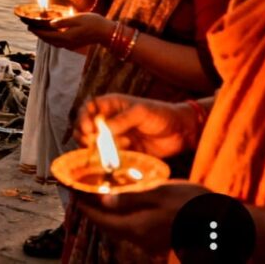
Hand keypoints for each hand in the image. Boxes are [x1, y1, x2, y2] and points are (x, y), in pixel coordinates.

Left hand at [30, 13, 111, 49]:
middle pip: (48, 40)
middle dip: (38, 34)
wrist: (107, 32)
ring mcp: (71, 45)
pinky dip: (51, 38)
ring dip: (44, 37)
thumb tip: (50, 24)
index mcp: (66, 37)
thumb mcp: (77, 18)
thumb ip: (63, 21)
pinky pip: (58, 43)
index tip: (27, 26)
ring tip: (37, 30)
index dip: (36, 31)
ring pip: (53, 43)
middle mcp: (67, 43)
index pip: (46, 35)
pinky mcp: (74, 44)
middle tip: (29, 27)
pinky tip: (51, 34)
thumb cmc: (93, 23)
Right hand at [73, 94, 198, 157]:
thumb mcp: (141, 112)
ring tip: (107, 151)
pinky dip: (110, 159)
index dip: (84, 118)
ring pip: (97, 144)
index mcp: (112, 106)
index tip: (87, 129)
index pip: (89, 109)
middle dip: (86, 136)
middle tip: (91, 143)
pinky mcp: (125, 152)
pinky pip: (111, 157)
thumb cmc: (160, 114)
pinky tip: (119, 158)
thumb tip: (102, 128)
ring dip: (98, 149)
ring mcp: (117, 137)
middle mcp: (111, 121)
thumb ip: (122, 119)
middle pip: (88, 128)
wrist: (181, 132)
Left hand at [75, 182, 210, 254]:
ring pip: (118, 227)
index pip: (99, 218)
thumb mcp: (160, 193)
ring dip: (105, 213)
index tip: (69, 189)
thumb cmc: (192, 204)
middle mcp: (139, 239)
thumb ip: (130, 198)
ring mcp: (149, 241)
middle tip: (79, 190)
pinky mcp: (157, 239)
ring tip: (95, 193)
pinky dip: (120, 215)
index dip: (82, 203)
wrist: (223, 224)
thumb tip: (102, 200)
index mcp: (136, 227)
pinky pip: (130, 227)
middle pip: (106, 225)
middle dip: (91, 208)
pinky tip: (120, 202)